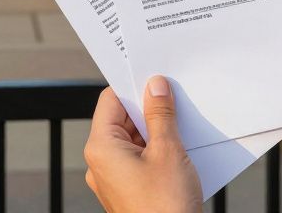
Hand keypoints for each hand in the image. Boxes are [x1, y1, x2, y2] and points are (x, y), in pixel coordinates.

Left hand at [84, 76, 201, 212]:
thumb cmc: (166, 206)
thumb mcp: (168, 151)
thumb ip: (160, 115)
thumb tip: (155, 86)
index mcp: (101, 147)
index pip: (110, 100)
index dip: (133, 87)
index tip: (155, 80)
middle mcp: (99, 163)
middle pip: (122, 120)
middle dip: (148, 111)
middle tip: (175, 102)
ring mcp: (111, 180)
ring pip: (132, 142)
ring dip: (155, 133)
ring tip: (181, 129)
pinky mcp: (126, 192)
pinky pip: (138, 162)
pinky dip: (156, 153)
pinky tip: (179, 152)